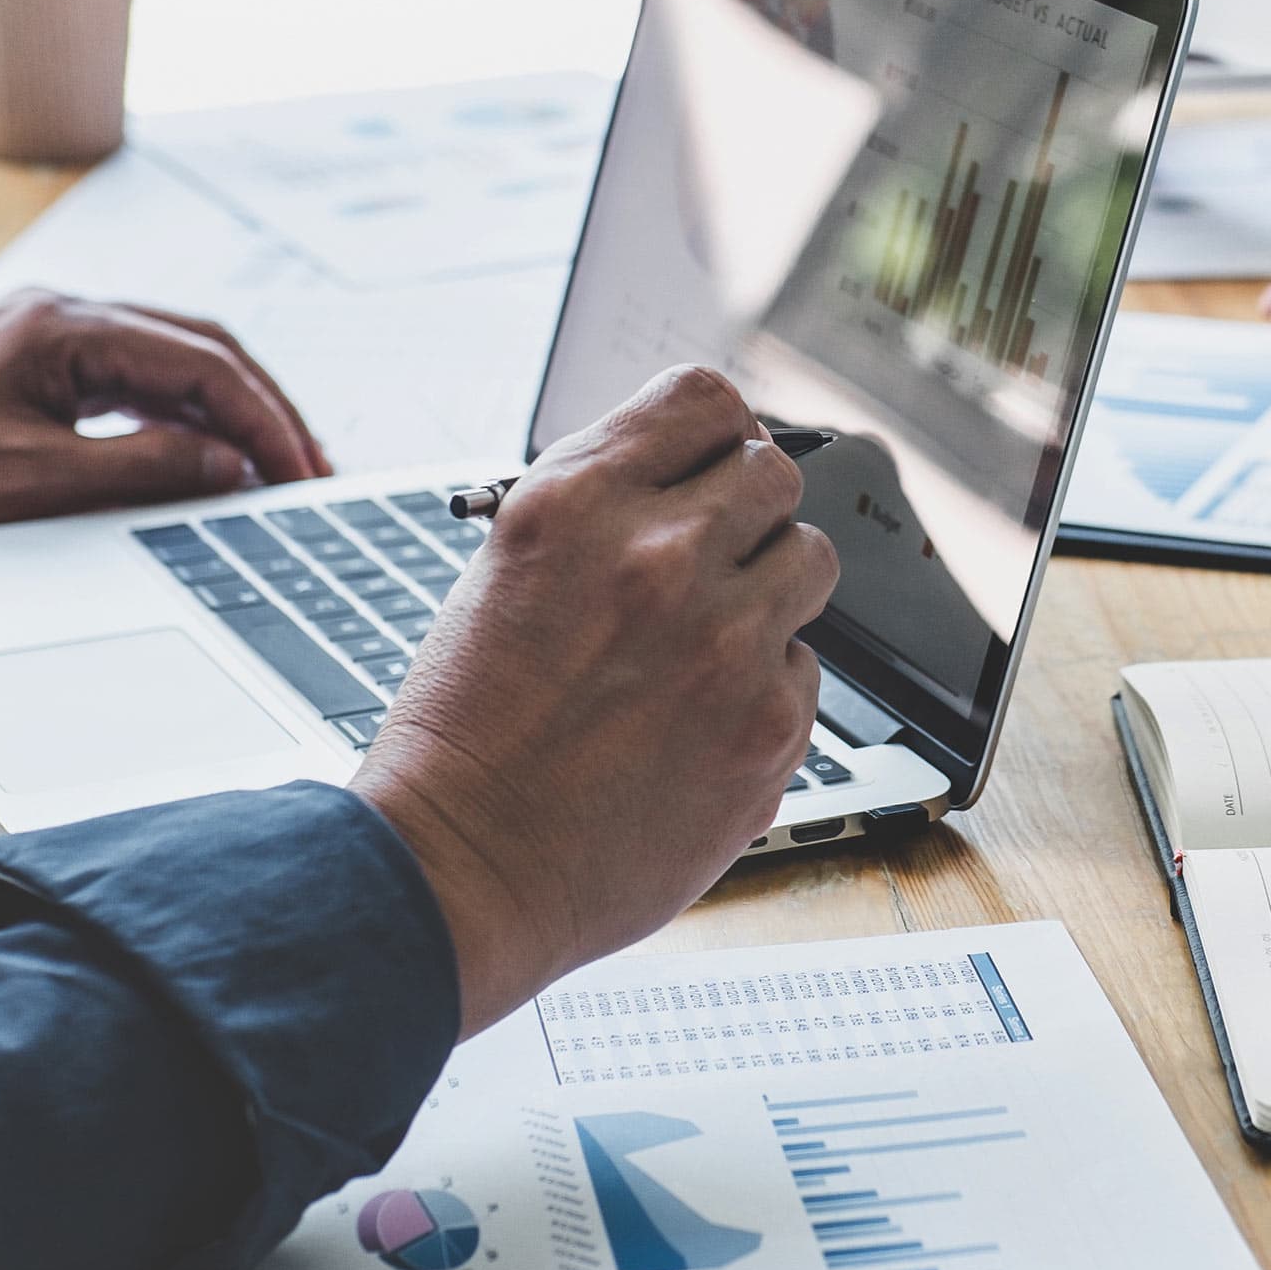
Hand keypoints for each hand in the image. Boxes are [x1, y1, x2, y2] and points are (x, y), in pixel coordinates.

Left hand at [0, 289, 325, 548]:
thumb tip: (232, 464)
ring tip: (272, 468)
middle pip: (200, 350)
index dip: (269, 422)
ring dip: (226, 414)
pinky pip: (130, 384)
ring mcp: (45, 340)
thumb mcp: (34, 485)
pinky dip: (179, 418)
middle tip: (313, 472)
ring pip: (169, 364)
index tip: (307, 476)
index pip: (206, 363)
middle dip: (265, 411)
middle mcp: (63, 317)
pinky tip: (198, 458)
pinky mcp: (29, 370)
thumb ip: (146, 469)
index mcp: (68, 326)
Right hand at [351, 364, 838, 1036]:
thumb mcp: (506, 572)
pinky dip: (765, 687)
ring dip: (771, 590)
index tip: (709, 466)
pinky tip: (700, 724)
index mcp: (576, 502)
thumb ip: (605, 513)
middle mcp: (659, 555)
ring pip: (811, 558)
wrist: (460, 871)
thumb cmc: (465, 735)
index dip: (714, 434)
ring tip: (710, 644)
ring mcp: (725, 639)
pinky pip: (805, 665)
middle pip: (773, 472)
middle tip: (711, 566)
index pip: (704, 398)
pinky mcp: (770, 722)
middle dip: (746, 513)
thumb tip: (687, 478)